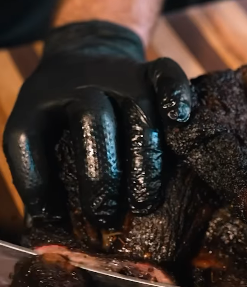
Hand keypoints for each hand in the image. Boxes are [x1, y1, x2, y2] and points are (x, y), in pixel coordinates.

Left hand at [4, 21, 190, 228]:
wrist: (86, 50)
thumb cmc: (61, 113)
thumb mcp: (37, 131)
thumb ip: (40, 177)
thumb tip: (48, 236)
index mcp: (37, 100)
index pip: (26, 136)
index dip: (34, 180)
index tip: (50, 217)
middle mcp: (78, 83)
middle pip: (92, 121)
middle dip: (101, 175)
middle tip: (105, 216)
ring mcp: (118, 73)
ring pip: (139, 108)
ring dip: (144, 158)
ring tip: (144, 203)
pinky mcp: (149, 69)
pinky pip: (168, 75)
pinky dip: (176, 95)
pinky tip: (179, 121)